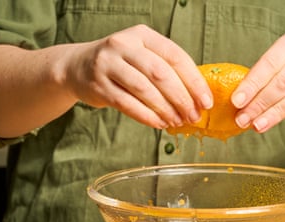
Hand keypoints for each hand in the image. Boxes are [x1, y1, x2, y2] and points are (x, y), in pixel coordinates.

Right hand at [64, 24, 212, 128]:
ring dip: (165, 109)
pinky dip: (147, 116)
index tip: (206, 101)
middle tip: (193, 116)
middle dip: (182, 98)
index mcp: (142, 34)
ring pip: (144, 89)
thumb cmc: (122, 65)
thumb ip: (167, 69)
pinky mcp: (98, 85)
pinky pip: (127, 104)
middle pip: (161, 73)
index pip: (175, 56)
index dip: (194, 81)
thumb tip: (198, 97)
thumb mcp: (143, 56)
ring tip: (178, 122)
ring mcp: (108, 64)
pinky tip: (160, 124)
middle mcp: (124, 44)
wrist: (78, 66)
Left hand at [232, 32, 284, 132]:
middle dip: (259, 103)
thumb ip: (265, 79)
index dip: (252, 84)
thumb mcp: (284, 64)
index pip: (268, 64)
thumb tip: (237, 103)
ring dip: (277, 111)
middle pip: (282, 81)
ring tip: (258, 125)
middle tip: (242, 120)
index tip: (236, 102)